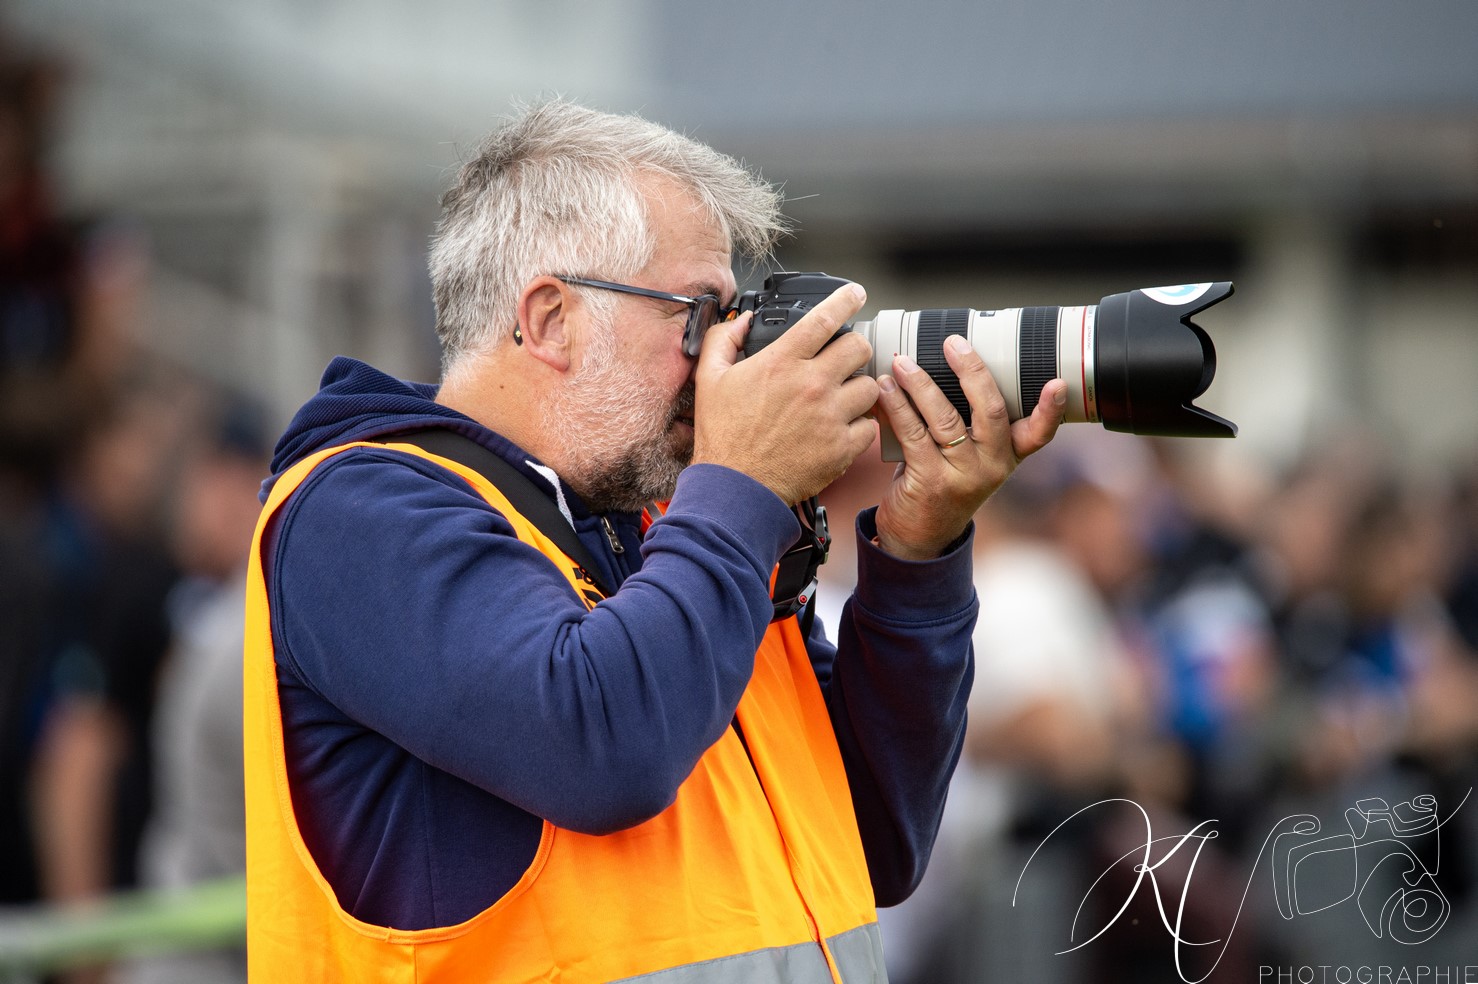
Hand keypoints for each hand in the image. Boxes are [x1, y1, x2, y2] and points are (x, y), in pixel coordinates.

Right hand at [693, 283, 880, 504]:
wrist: (735, 488)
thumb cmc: (723, 436)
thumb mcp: (709, 378)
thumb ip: (724, 339)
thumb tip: (742, 321)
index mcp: (782, 362)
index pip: (825, 317)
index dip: (846, 298)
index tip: (856, 293)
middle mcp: (812, 384)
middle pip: (859, 347)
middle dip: (854, 349)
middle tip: (844, 360)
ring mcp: (830, 416)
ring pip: (869, 386)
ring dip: (857, 389)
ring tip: (840, 398)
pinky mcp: (842, 447)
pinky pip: (869, 426)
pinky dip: (859, 426)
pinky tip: (840, 428)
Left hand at [873, 335, 1066, 558]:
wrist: (919, 536)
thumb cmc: (943, 482)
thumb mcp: (970, 457)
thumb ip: (970, 422)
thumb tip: (941, 360)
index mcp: (1008, 456)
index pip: (1039, 433)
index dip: (1051, 409)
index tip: (1058, 384)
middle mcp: (992, 466)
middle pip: (993, 411)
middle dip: (973, 371)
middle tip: (954, 343)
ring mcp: (963, 476)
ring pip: (946, 418)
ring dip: (921, 384)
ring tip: (902, 362)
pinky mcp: (930, 481)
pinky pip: (913, 433)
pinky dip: (897, 406)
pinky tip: (884, 388)